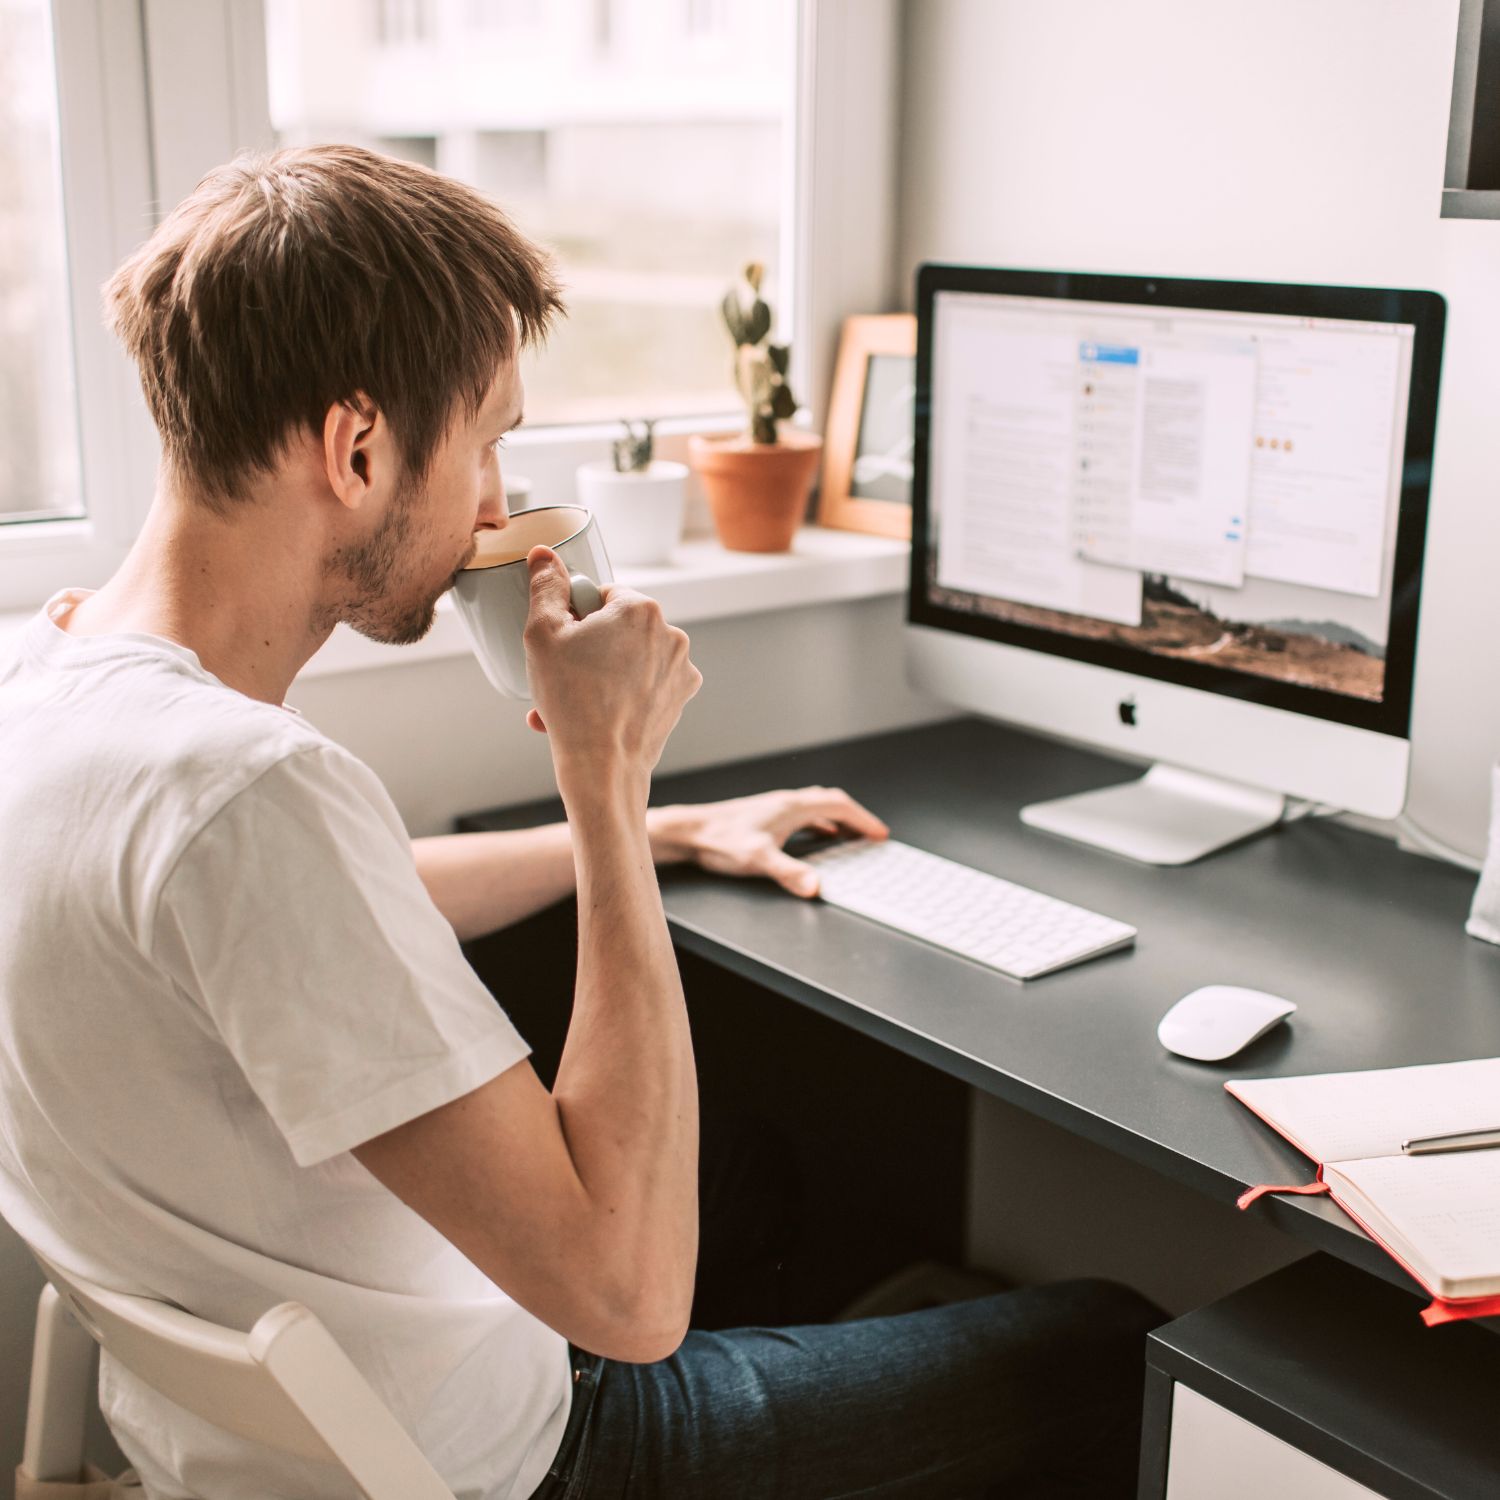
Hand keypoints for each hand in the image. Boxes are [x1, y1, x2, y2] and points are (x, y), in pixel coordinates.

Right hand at [523, 547, 701, 785]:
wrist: (603, 767)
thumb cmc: (571, 700)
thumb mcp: (543, 634)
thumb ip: (546, 588)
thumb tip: (544, 555)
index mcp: (641, 608)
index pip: (600, 596)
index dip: (574, 618)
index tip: (563, 644)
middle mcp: (671, 633)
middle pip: (616, 628)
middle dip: (587, 649)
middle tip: (561, 676)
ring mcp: (680, 668)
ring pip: (628, 658)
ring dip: (598, 674)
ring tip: (569, 703)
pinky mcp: (679, 697)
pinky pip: (643, 683)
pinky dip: (619, 694)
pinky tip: (593, 715)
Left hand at [667, 787, 888, 897]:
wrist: (690, 831)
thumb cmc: (720, 841)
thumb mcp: (759, 859)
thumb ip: (789, 873)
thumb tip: (816, 886)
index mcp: (792, 806)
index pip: (839, 806)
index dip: (864, 819)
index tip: (880, 833)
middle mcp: (786, 802)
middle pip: (832, 803)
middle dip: (856, 818)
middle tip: (872, 835)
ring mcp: (775, 808)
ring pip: (817, 808)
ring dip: (839, 820)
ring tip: (853, 837)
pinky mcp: (766, 817)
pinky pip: (804, 816)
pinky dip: (820, 825)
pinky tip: (819, 837)